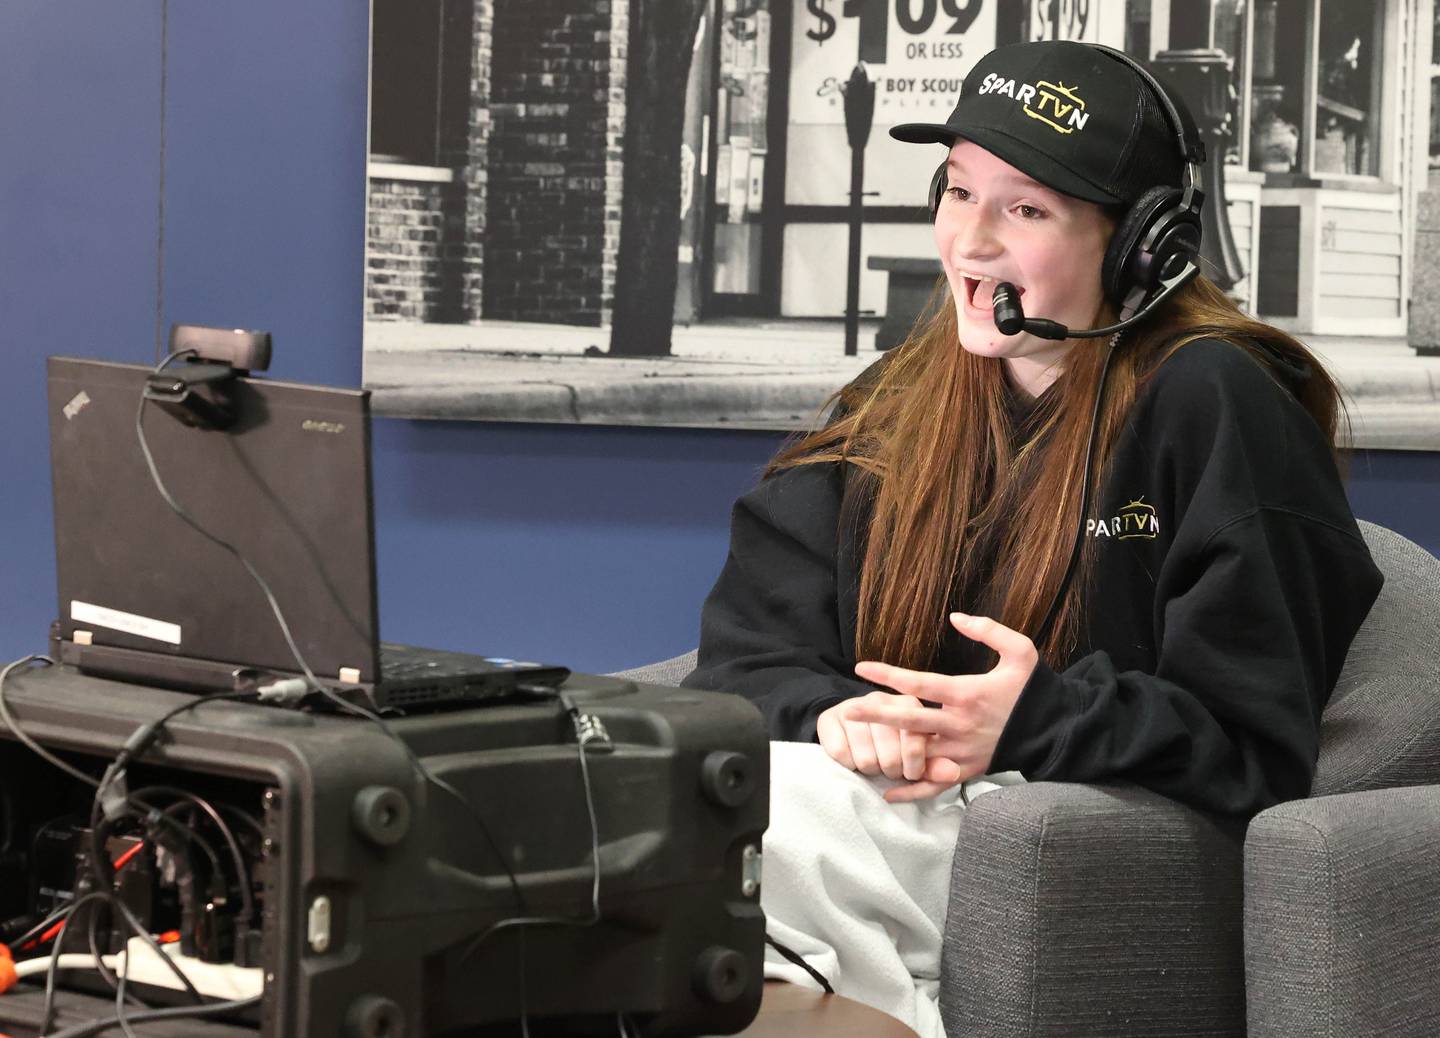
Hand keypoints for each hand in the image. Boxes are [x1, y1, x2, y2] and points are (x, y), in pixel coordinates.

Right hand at [816, 693, 932, 781]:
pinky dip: (849, 766)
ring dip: (870, 770)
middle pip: (890, 757)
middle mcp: (882, 700)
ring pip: (866, 760)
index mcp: (910, 704)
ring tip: (873, 761)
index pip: (915, 745)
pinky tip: (853, 757)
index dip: (914, 768)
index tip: (910, 773)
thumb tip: (953, 773)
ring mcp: (853, 706)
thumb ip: (937, 763)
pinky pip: (842, 757)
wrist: (851, 722)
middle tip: (890, 768)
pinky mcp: (829, 717)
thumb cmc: (892, 739)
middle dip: (892, 771)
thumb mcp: (920, 749)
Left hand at [845, 612, 1038, 802]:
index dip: (889, 676)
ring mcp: (962, 751)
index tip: (861, 668)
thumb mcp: (1021, 651)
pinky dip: (912, 791)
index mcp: (968, 694)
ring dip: (887, 749)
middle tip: (847, 709)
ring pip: (917, 754)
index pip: (920, 684)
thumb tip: (955, 617)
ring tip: (857, 745)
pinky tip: (887, 792)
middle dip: (876, 715)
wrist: (1055, 730)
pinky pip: (935, 784)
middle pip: (909, 721)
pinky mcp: (968, 770)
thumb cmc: (1034, 689)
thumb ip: (989, 630)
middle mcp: (960, 725)